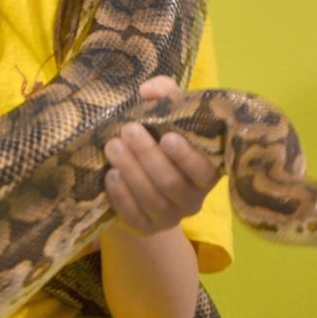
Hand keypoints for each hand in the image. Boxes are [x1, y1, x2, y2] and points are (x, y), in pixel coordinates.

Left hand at [103, 76, 217, 235]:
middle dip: (148, 156)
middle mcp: (193, 199)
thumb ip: (164, 94)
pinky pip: (135, 216)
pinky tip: (111, 174)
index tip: (167, 137)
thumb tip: (149, 90)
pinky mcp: (147, 227)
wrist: (140, 177)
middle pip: (172, 184)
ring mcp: (170, 216)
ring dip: (131, 171)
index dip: (187, 157)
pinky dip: (122, 195)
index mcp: (205, 172)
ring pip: (152, 199)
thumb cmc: (159, 137)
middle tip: (128, 130)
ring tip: (113, 147)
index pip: (204, 171)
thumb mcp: (166, 113)